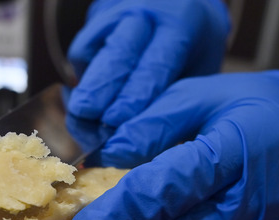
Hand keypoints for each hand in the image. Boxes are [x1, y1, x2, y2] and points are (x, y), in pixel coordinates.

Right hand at [66, 0, 229, 125]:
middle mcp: (144, 16)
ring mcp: (116, 17)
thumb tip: (147, 145)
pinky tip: (86, 108)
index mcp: (179, 25)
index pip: (155, 63)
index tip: (116, 122)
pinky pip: (81, 53)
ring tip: (84, 124)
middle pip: (117, 56)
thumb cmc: (190, 50)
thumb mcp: (197, 69)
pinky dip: (81, 83)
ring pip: (92, 54)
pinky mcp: (94, 25)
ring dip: (86, 93)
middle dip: (101, 92)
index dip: (134, 95)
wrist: (174, 9)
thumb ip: (174, 99)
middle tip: (92, 124)